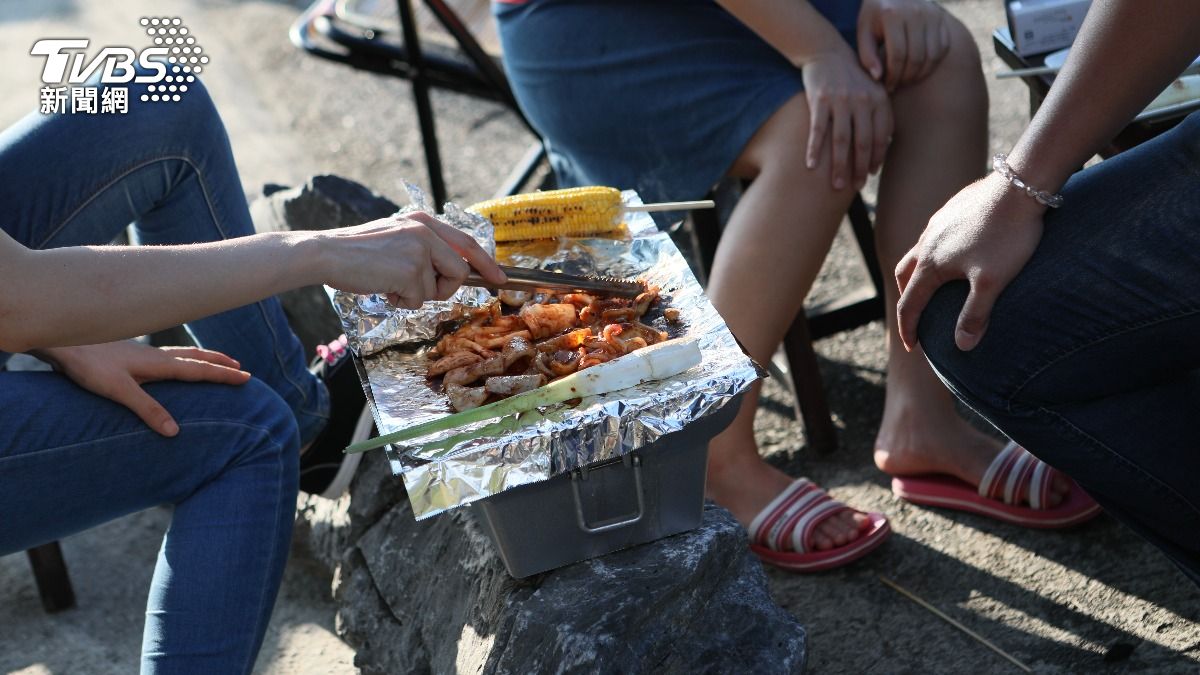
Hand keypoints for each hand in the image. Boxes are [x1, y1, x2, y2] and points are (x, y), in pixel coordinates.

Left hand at [34, 341, 250, 435]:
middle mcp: (155, 356)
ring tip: (217, 361)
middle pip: (196, 358)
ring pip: (183, 354)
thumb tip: (174, 432)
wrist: (63, 341)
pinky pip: (168, 354)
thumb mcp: (119, 391)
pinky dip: (183, 357)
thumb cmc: (88, 364)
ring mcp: (143, 352)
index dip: (223, 375)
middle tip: (241, 368)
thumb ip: (147, 409)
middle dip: (220, 363)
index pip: (199, 370)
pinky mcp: (131, 354)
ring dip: (203, 358)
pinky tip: (174, 362)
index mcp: (158, 364)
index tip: (247, 377)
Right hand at [318, 211, 506, 309]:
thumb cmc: (357, 252)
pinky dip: (401, 302)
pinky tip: (382, 287)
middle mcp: (426, 231)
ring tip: (390, 282)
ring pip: (438, 289)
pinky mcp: (410, 270)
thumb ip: (424, 248)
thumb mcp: (396, 238)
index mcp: (423, 221)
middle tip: (415, 289)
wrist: (327, 254)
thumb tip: (452, 271)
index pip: (466, 243)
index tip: (499, 278)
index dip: (486, 263)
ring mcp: (419, 250)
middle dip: (444, 288)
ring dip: (416, 295)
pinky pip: (419, 300)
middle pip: (459, 271)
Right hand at [802, 49, 891, 190]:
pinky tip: (811, 166)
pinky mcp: (820, 100)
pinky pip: (818, 130)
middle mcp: (863, 100)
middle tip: (854, 187)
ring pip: (842, 140)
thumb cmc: (851, 78)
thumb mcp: (872, 91)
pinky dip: (814, 149)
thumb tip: (883, 150)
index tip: (869, 174)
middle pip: (863, 142)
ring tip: (836, 185)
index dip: (876, 158)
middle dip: (859, 168)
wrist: (827, 52)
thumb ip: (880, 115)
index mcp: (879, 99)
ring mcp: (841, 100)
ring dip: (839, 166)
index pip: (881, 136)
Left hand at [857, 0, 950, 90]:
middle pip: (916, 57)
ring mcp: (931, 14)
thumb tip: (878, 77)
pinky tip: (919, 69)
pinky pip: (942, 48)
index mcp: (892, 15)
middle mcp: (915, 13)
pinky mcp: (941, 18)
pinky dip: (932, 64)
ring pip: (932, 55)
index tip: (887, 86)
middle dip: (906, 77)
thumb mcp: (864, 31)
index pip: (898, 55)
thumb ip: (867, 54)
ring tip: (907, 79)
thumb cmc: (875, 15)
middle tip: (897, 84)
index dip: (893, 76)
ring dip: (920, 74)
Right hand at [895, 174, 1045, 351]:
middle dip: (907, 296)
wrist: (1019, 186)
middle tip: (917, 313)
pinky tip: (958, 251)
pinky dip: (936, 251)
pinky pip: (935, 235)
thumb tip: (962, 346)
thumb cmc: (1006, 237)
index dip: (909, 328)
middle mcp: (926, 242)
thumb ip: (975, 314)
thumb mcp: (992, 282)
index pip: (909, 303)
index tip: (912, 346)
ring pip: (918, 251)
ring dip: (920, 271)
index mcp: (930, 264)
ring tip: (936, 282)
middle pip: (904, 274)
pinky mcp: (952, 208)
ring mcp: (938, 222)